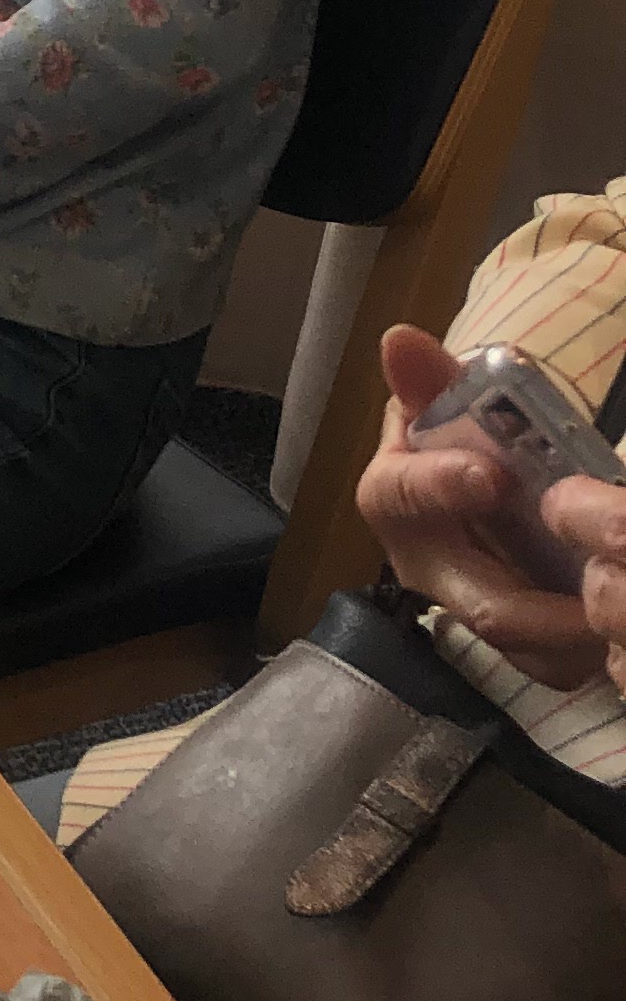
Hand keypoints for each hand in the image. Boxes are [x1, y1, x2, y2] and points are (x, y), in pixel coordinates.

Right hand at [356, 323, 610, 686]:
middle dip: (541, 608)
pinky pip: (550, 662)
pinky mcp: (510, 638)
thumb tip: (399, 338)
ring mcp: (468, 608)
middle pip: (479, 603)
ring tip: (615, 615)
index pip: (403, 495)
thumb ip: (432, 377)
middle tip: (595, 586)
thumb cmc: (454, 435)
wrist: (468, 482)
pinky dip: (587, 652)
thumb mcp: (443, 399)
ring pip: (523, 646)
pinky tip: (615, 631)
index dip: (442, 486)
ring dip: (577, 640)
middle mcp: (425, 565)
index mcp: (395, 496)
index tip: (491, 475)